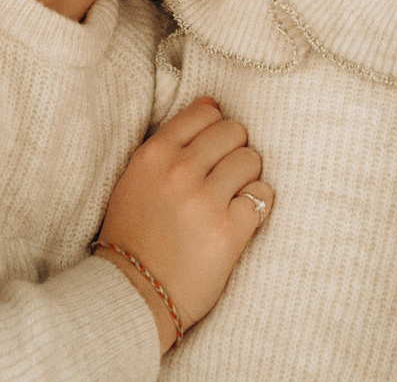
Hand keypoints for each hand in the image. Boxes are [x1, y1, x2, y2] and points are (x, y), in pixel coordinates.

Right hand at [95, 98, 272, 352]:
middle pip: (234, 132)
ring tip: (230, 199)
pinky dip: (257, 206)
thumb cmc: (135, 235)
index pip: (205, 112)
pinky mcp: (229, 231)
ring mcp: (205, 201)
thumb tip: (210, 104)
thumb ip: (170, 142)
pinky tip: (240, 219)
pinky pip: (263, 196)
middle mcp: (180, 171)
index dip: (215, 130)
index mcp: (154, 155)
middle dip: (233, 151)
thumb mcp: (137, 179)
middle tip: (223, 178)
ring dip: (247, 178)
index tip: (212, 151)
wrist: (134, 293)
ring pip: (251, 160)